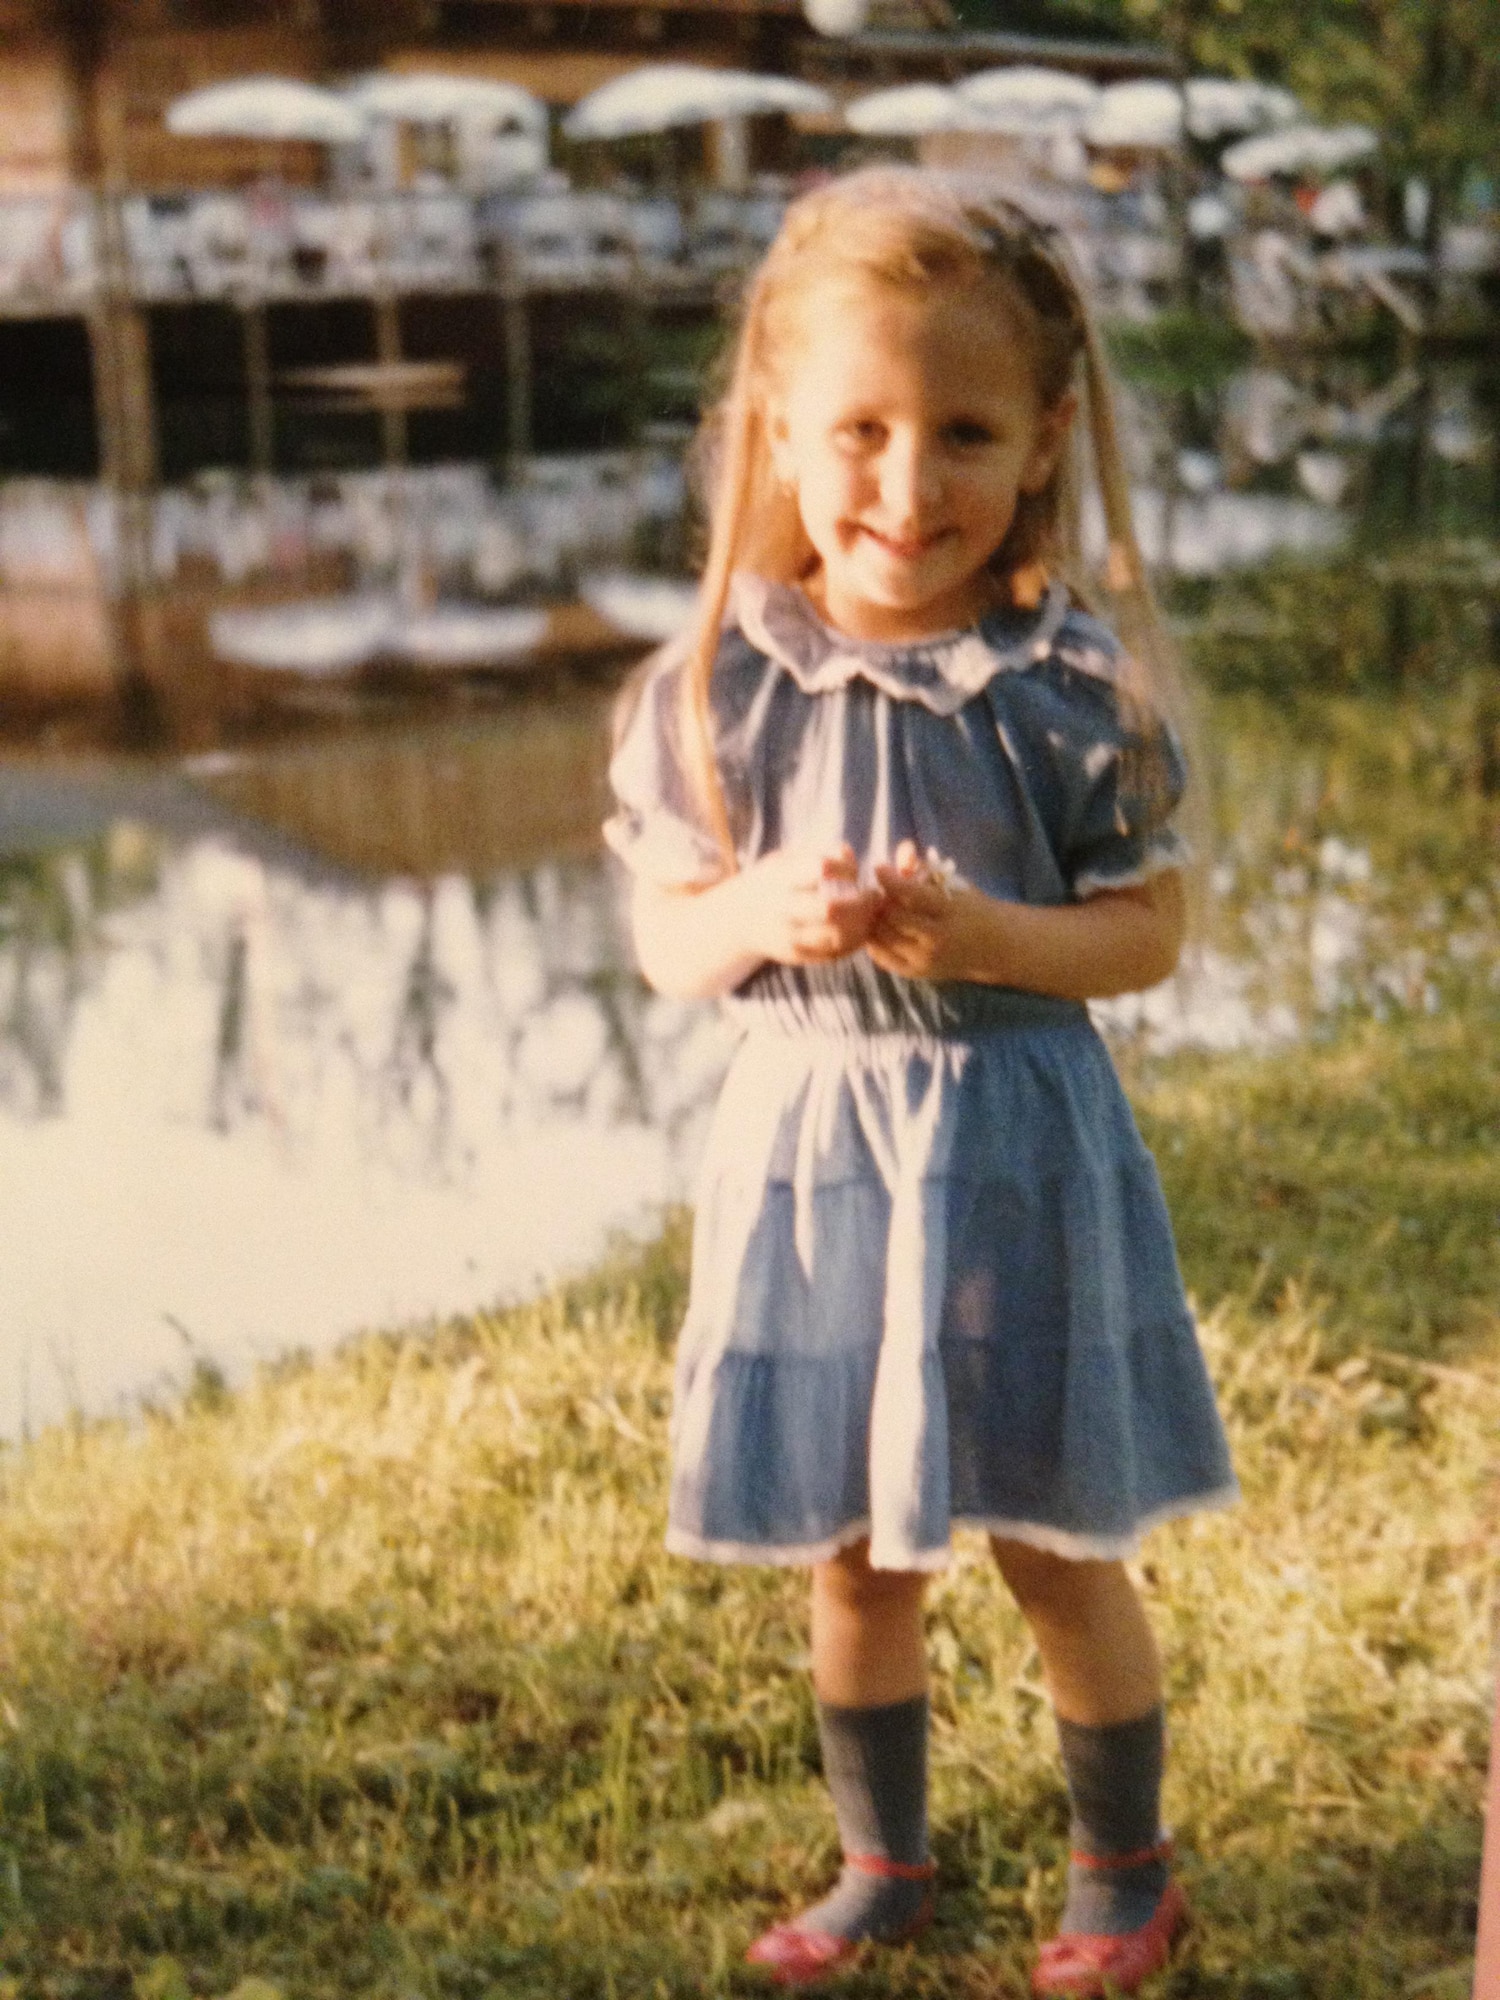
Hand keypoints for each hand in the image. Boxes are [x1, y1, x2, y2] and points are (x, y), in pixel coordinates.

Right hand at [740, 842, 885, 966]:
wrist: (736, 921)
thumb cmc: (771, 882)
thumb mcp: (785, 859)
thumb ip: (818, 853)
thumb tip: (849, 854)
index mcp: (781, 878)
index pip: (820, 868)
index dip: (845, 867)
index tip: (854, 870)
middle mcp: (783, 909)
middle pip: (830, 909)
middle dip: (861, 902)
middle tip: (875, 895)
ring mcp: (789, 937)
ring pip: (836, 937)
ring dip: (863, 925)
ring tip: (872, 914)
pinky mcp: (797, 956)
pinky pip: (833, 955)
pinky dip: (854, 944)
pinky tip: (862, 930)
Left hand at [867, 839, 989, 981]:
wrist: (994, 947)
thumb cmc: (973, 909)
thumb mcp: (956, 885)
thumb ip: (927, 872)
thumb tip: (901, 852)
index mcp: (949, 911)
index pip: (910, 893)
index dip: (889, 879)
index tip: (879, 869)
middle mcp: (936, 938)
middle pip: (892, 917)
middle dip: (880, 901)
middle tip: (877, 891)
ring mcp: (925, 959)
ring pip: (883, 937)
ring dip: (875, 920)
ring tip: (878, 909)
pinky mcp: (916, 973)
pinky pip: (883, 958)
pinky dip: (875, 942)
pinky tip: (878, 929)